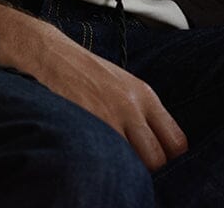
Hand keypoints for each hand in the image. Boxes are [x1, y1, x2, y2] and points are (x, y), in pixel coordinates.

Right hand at [28, 23, 187, 170]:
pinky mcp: (84, 128)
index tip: (155, 161)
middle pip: (157, 160)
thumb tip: (153, 144)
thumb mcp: (121, 83)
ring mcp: (107, 120)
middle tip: (131, 166)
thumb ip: (140, 112)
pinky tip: (94, 158)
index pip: (176, 142)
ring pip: (133, 166)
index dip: (167, 157)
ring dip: (124, 169)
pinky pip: (104, 160)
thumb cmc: (81, 69)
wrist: (46, 54)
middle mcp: (130, 108)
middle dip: (146, 169)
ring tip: (112, 164)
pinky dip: (103, 165)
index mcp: (144, 95)